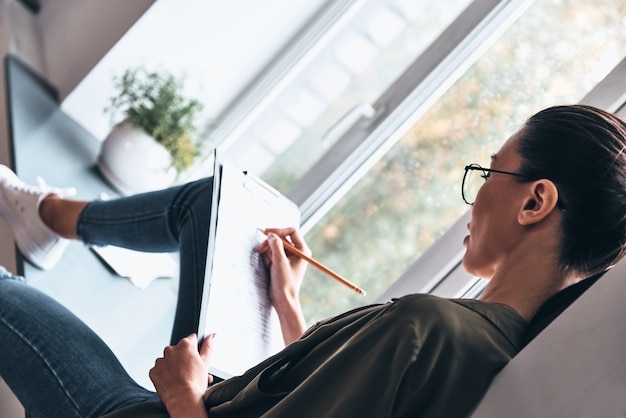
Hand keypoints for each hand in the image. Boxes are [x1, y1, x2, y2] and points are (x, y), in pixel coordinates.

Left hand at [149, 333, 214, 417]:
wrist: (182, 400)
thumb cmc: (194, 384)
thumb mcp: (206, 363)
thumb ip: (208, 346)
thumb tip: (212, 336)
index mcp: (185, 345)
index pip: (191, 339)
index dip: (195, 349)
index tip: (195, 357)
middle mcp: (171, 350)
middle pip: (178, 351)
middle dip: (183, 359)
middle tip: (190, 371)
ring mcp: (161, 361)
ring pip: (168, 360)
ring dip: (173, 366)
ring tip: (180, 378)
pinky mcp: (153, 371)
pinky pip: (159, 370)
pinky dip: (164, 374)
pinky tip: (171, 381)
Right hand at [258, 227, 308, 343]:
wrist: (283, 299)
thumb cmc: (285, 282)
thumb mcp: (280, 261)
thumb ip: (276, 245)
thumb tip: (271, 234)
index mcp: (302, 250)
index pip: (291, 231)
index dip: (279, 230)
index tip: (268, 233)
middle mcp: (296, 251)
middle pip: (281, 237)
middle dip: (270, 244)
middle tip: (261, 249)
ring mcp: (288, 257)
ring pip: (274, 245)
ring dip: (268, 252)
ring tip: (269, 264)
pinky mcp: (281, 262)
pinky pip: (271, 253)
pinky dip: (268, 258)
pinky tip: (269, 267)